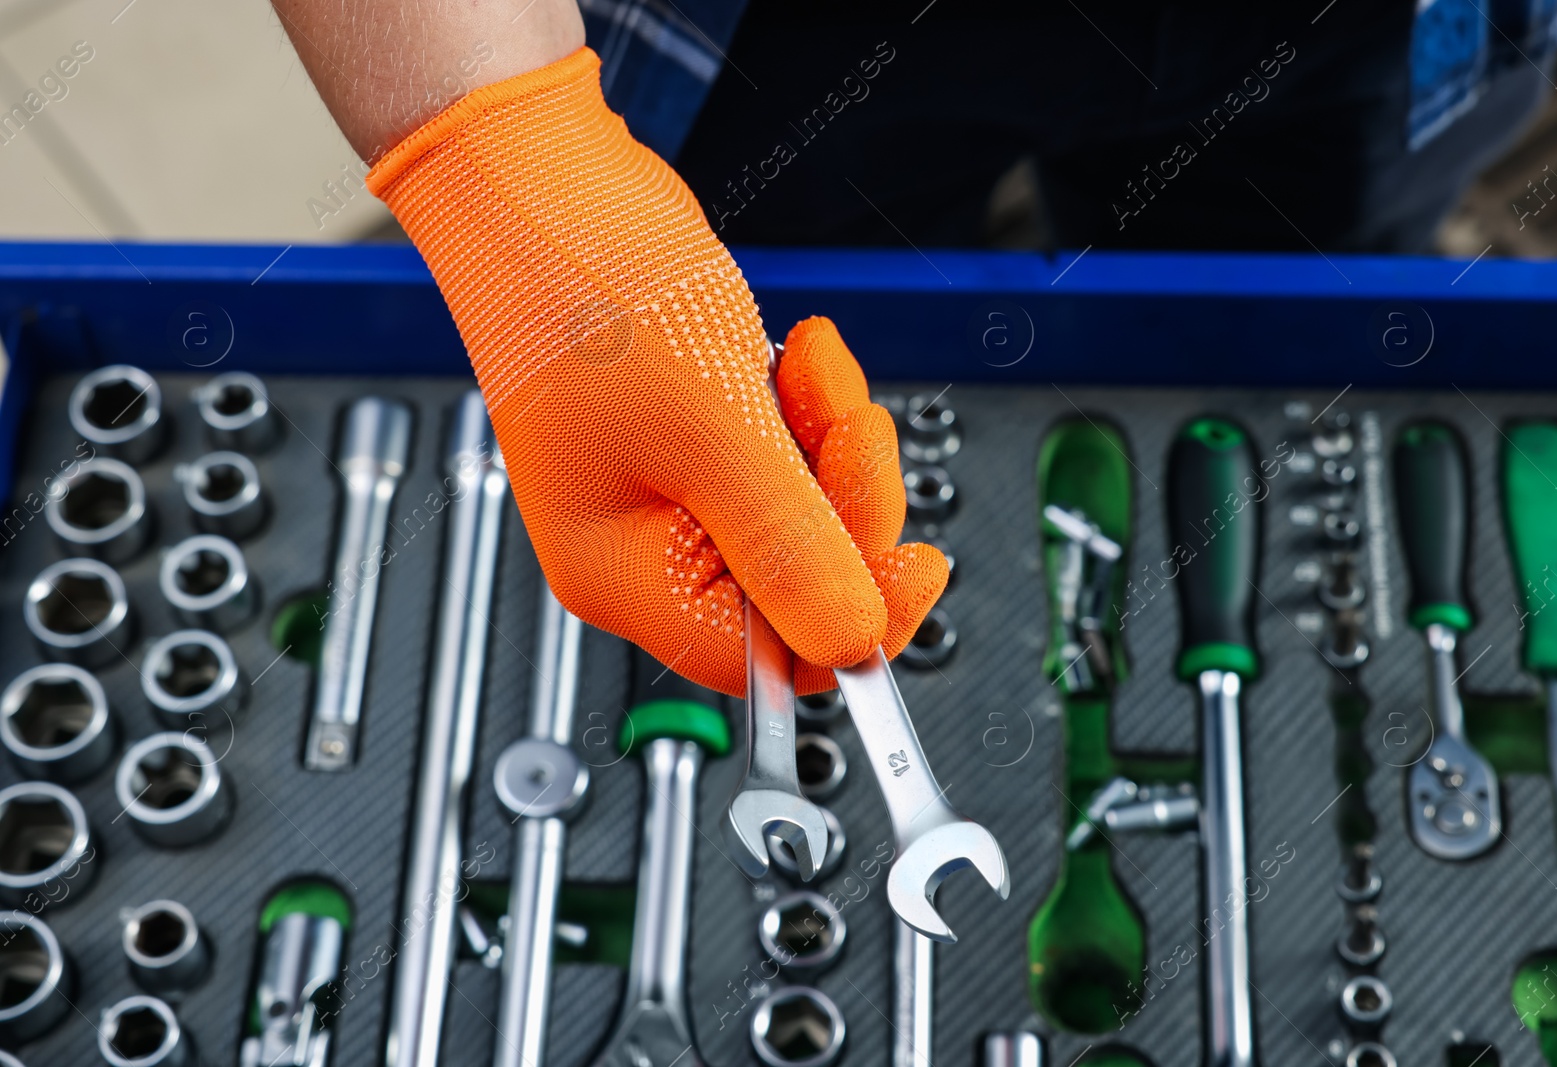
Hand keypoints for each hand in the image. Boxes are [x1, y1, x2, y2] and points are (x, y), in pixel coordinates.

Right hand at [364, 48, 945, 694]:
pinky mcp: (698, 446)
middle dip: (847, 502)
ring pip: (807, 516)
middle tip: (846, 425)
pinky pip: (790, 461)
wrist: (544, 183)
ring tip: (807, 368)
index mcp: (628, 577)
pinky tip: (793, 360)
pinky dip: (810, 413)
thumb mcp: (712, 433)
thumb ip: (789, 547)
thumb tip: (855, 640)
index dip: (854, 617)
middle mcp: (646, 551)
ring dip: (831, 442)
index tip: (916, 562)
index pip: (770, 658)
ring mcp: (672, 496)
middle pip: (802, 584)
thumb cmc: (583, 293)